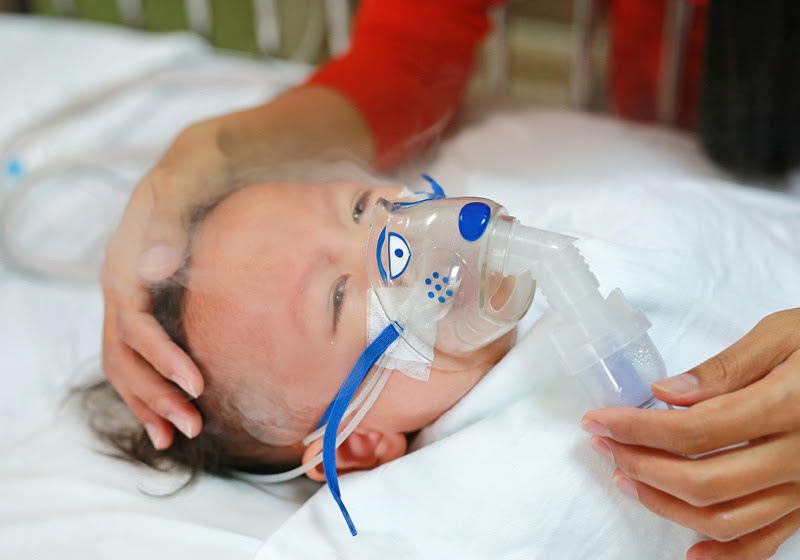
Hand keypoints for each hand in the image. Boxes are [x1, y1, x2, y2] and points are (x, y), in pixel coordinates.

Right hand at [101, 122, 227, 448]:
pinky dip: (149, 388)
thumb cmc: (201, 171)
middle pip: (122, 353)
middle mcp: (120, 286)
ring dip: (147, 402)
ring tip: (177, 437)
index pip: (133, 322)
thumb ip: (168, 221)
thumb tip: (150, 269)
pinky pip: (137, 357)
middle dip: (153, 393)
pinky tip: (169, 416)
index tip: (197, 385)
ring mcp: (131, 300)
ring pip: (124, 362)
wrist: (205, 164)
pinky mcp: (149, 308)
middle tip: (192, 426)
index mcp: (125, 261)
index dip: (161, 357)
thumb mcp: (187, 181)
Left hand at [581, 309, 799, 559]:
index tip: (597, 420)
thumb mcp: (781, 335)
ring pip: (726, 519)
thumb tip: (667, 394)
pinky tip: (690, 552)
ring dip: (666, 505)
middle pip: (702, 482)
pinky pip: (768, 540)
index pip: (692, 431)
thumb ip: (724, 369)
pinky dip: (727, 554)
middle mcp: (798, 458)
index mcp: (787, 408)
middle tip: (604, 444)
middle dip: (640, 466)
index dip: (635, 429)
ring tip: (626, 479)